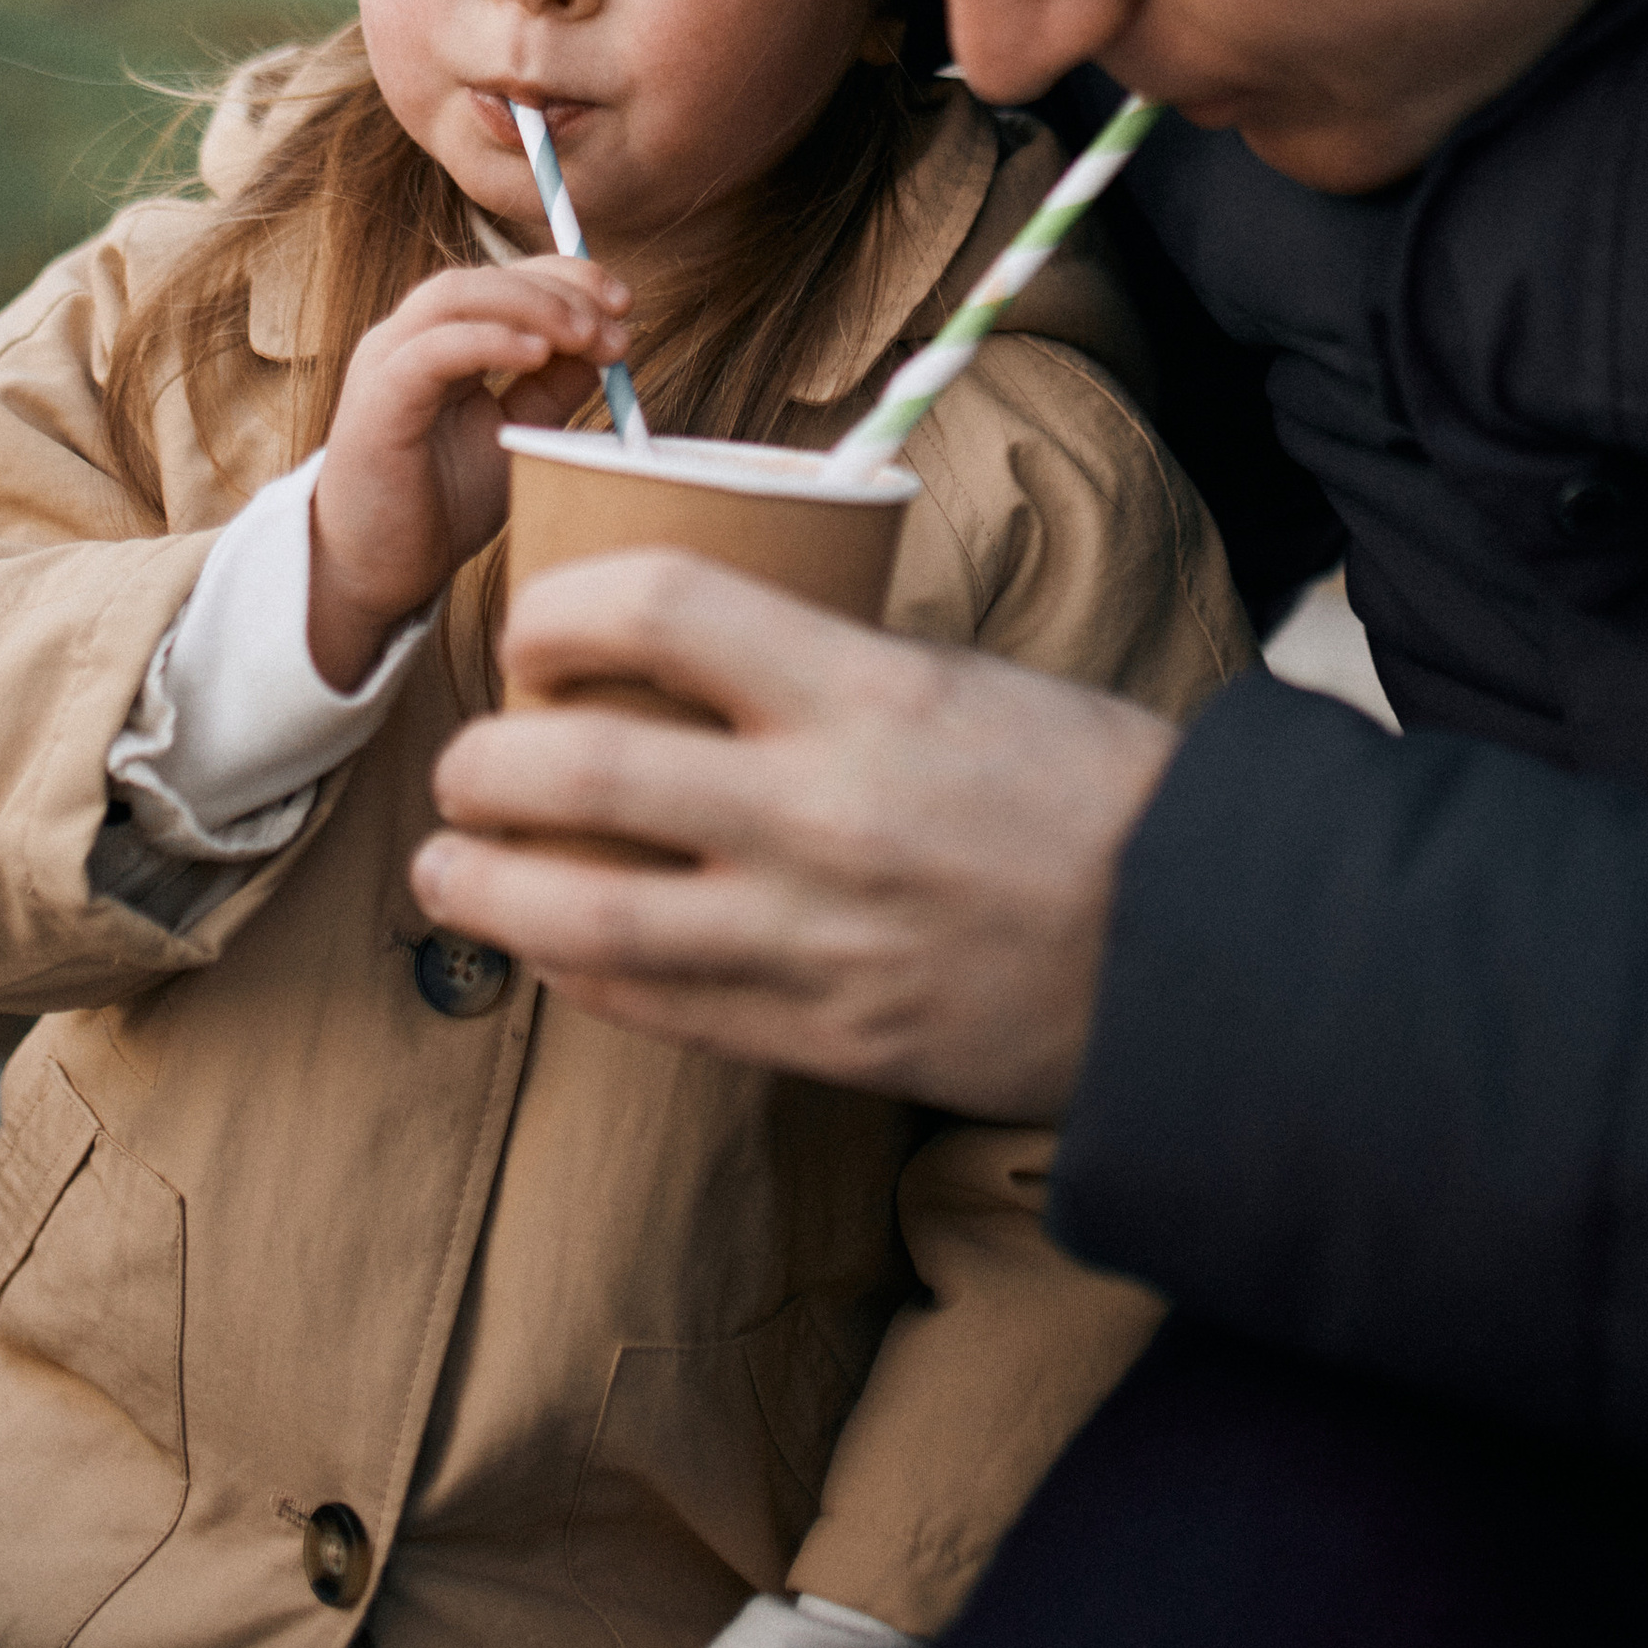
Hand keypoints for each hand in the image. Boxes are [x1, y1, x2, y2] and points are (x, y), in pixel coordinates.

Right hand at [307, 261, 631, 686]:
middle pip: (485, 277)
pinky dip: (489, 340)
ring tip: (584, 333)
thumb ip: (550, 390)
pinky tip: (537, 353)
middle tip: (616, 322)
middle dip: (560, 289)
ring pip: (455, 295)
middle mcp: (409, 339)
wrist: (374, 572)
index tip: (624, 304)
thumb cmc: (440, 505)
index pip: (505, 280)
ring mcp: (387, 363)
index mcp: (442, 340)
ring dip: (530, 304)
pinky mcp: (377, 401)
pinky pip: (432, 351)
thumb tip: (603, 348)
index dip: (567, 280)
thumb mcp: (515, 436)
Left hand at [414, 553, 1179, 1116]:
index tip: (534, 626)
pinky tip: (550, 949)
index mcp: (862, 691)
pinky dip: (574, 974)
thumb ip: (819, 667)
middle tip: (467, 762)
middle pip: (574, 772)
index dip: (557, 607)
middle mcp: (819, 814)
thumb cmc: (1085, 786)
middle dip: (483, 763)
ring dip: (483, 887)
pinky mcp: (818, 1041)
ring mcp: (810, 942)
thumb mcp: (955, 676)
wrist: (1200, 947)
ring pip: (579, 921)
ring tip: (448, 866)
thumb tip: (683, 648)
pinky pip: (649, 1009)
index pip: (652, 609)